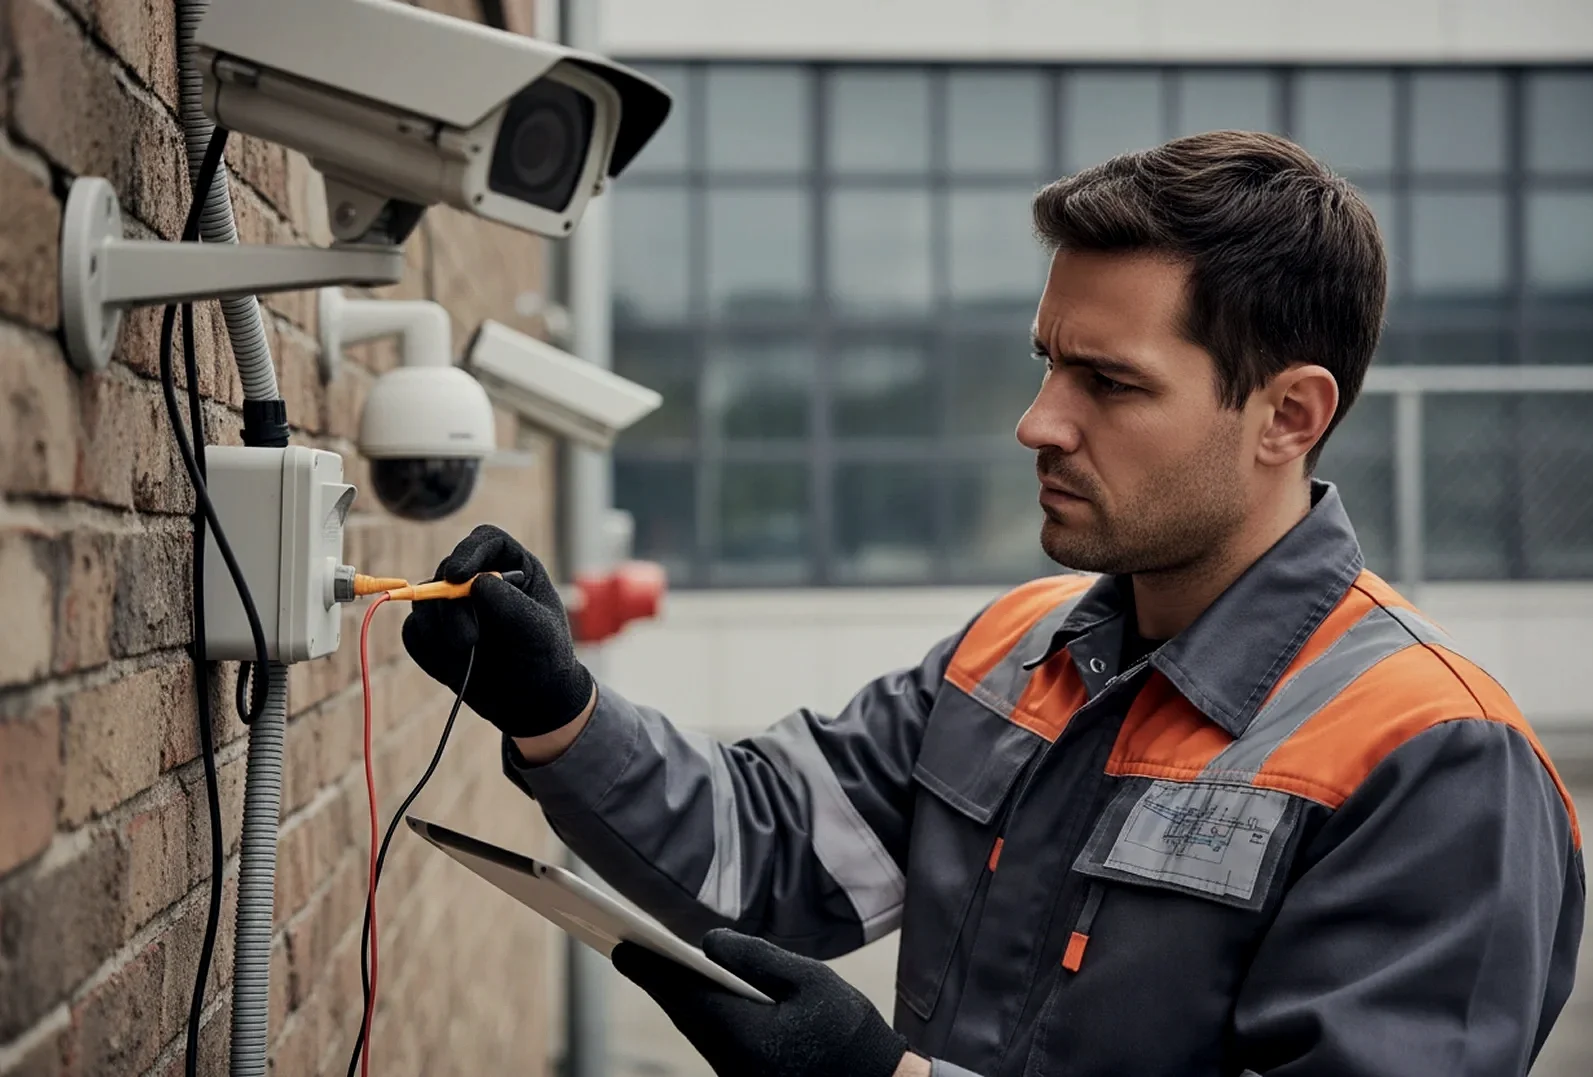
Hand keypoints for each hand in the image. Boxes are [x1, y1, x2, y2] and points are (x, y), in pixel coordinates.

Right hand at [400, 524, 593, 737]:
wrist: (533, 702)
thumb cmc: (545, 658)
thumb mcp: (539, 631)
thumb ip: (512, 604)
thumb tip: (477, 582)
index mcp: (513, 568)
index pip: (485, 541)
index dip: (467, 552)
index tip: (458, 576)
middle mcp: (480, 581)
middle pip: (448, 571)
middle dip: (450, 605)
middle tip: (468, 640)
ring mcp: (455, 608)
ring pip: (424, 600)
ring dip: (437, 628)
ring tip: (465, 654)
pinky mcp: (436, 636)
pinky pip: (413, 633)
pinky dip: (426, 649)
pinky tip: (452, 667)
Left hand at [613, 928, 909, 1076]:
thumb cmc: (851, 1033)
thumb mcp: (811, 981)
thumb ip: (757, 958)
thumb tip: (708, 944)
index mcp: (745, 1036)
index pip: (686, 996)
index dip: (651, 969)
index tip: (622, 946)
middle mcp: (733, 1062)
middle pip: (685, 1014)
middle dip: (658, 980)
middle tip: (627, 948)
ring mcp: (739, 1075)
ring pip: (699, 1030)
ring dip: (679, 997)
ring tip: (657, 963)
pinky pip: (717, 1042)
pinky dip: (702, 1014)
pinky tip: (697, 994)